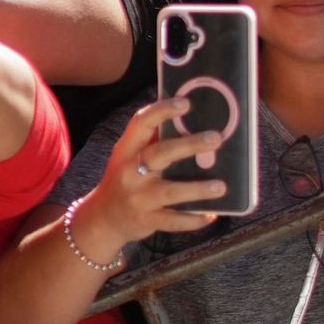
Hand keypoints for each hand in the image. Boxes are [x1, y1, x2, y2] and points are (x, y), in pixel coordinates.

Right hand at [82, 98, 227, 250]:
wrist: (103, 218)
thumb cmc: (124, 180)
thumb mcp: (128, 158)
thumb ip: (152, 142)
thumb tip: (188, 120)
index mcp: (126, 151)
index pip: (141, 124)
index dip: (162, 111)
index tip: (185, 103)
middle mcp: (129, 172)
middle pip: (160, 154)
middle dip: (189, 145)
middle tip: (216, 138)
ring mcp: (138, 197)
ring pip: (170, 191)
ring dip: (197, 189)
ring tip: (221, 186)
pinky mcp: (147, 220)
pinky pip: (173, 220)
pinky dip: (193, 219)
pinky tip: (210, 215)